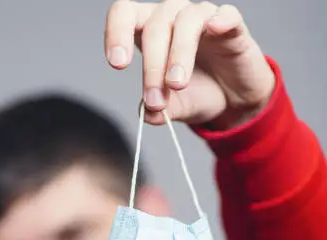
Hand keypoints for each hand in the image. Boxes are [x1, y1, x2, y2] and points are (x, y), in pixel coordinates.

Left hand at [105, 0, 275, 128]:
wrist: (233, 100)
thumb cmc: (197, 92)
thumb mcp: (174, 107)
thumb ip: (158, 110)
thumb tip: (147, 114)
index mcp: (150, 31)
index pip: (124, 14)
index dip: (117, 33)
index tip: (118, 64)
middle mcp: (173, 17)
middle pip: (155, 27)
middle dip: (152, 67)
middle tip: (155, 99)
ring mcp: (203, 18)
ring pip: (185, 21)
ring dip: (178, 54)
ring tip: (177, 84)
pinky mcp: (233, 26)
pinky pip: (227, 14)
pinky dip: (221, 20)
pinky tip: (216, 28)